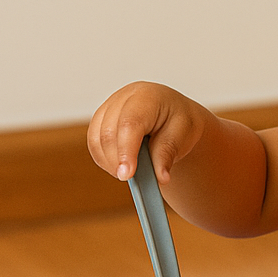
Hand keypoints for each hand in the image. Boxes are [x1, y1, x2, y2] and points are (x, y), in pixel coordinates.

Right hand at [87, 81, 208, 182]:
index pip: (130, 123)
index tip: (128, 175)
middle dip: (117, 160)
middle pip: (109, 132)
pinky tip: (121, 166)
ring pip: (96, 139)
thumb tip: (160, 178)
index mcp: (147, 97)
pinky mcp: (100, 119)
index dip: (126, 151)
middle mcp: (123, 98)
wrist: (173, 113)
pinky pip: (94, 143)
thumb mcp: (183, 135)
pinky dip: (105, 159)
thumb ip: (168, 154)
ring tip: (130, 173)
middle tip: (131, 180)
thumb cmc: (179, 122)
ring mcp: (108, 107)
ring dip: (110, 162)